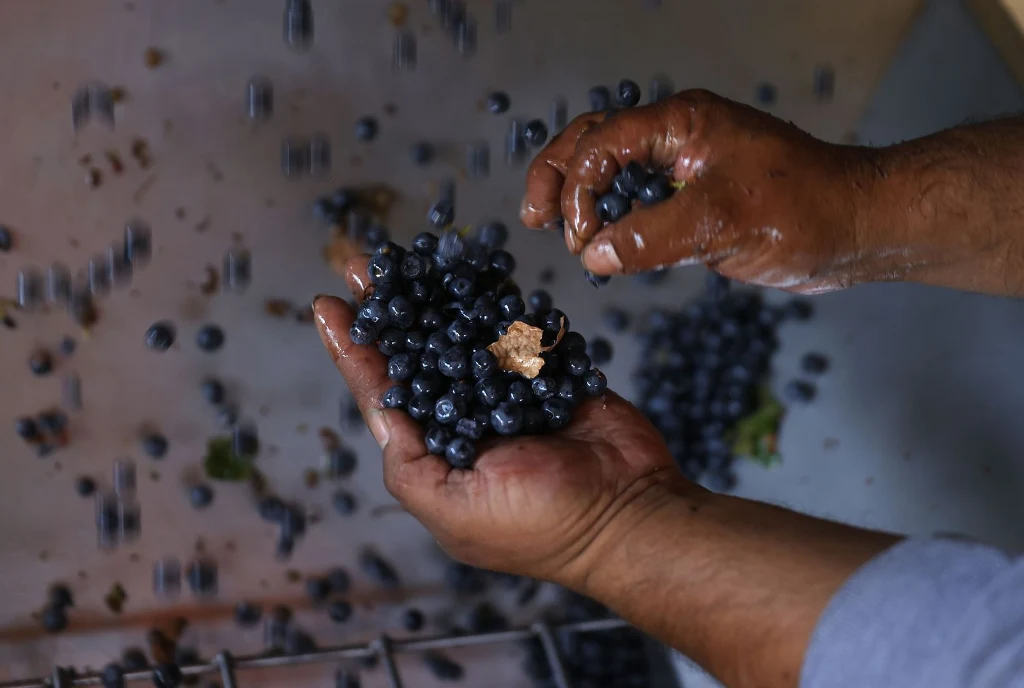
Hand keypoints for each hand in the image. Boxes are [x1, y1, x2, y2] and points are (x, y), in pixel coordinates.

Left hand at [312, 257, 693, 586]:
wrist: (631, 510)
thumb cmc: (538, 521)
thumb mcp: (451, 508)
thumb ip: (408, 462)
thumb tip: (378, 409)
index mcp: (438, 456)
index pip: (386, 396)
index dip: (355, 350)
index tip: (329, 305)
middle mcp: (467, 421)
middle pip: (418, 354)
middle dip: (390, 309)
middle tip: (363, 264)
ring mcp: (508, 393)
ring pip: (464, 334)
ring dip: (434, 294)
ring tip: (407, 254)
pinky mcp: (546, 371)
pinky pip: (515, 329)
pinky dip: (494, 300)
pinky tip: (469, 268)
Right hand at [521, 89, 867, 293]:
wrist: (855, 228)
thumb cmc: (804, 211)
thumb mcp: (723, 223)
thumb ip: (653, 237)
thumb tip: (596, 255)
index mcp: (682, 124)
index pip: (603, 143)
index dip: (579, 188)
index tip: (581, 237)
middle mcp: (677, 138)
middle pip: (593, 143)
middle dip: (558, 178)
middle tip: (534, 217)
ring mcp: (685, 167)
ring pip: (612, 170)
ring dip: (581, 198)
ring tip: (560, 231)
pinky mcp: (693, 198)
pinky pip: (638, 201)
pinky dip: (612, 220)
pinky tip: (603, 245)